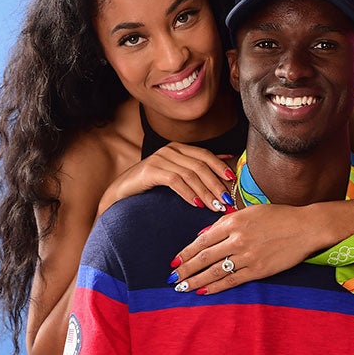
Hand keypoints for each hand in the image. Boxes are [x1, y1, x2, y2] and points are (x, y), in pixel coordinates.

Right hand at [98, 143, 235, 213]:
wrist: (120, 193)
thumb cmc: (151, 186)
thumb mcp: (176, 175)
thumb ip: (197, 168)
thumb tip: (227, 161)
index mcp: (178, 148)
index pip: (205, 155)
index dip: (220, 167)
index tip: (233, 182)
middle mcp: (170, 149)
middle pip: (200, 165)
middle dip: (216, 184)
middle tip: (227, 200)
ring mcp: (159, 158)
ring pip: (190, 174)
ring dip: (206, 191)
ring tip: (216, 206)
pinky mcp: (150, 170)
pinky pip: (175, 181)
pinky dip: (188, 193)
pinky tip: (197, 204)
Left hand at [169, 203, 319, 293]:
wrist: (305, 227)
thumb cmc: (278, 216)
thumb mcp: (249, 212)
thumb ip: (225, 223)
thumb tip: (203, 235)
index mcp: (233, 222)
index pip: (202, 240)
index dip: (186, 252)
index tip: (174, 261)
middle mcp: (237, 239)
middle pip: (204, 257)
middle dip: (185, 269)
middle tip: (172, 278)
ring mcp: (247, 256)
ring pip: (214, 271)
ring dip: (195, 281)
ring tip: (182, 287)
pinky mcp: (258, 270)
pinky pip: (231, 280)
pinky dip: (215, 287)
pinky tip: (203, 291)